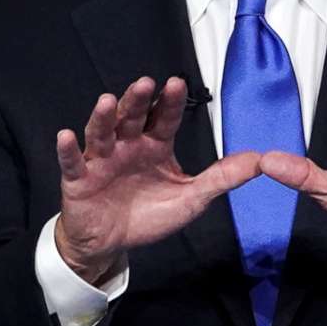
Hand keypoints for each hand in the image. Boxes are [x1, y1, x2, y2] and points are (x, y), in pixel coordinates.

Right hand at [55, 76, 258, 284]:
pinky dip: (67, 150)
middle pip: (132, 117)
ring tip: (107, 101)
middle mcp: (127, 146)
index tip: (176, 84)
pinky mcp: (79, 179)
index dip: (169, 102)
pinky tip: (66, 135)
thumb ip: (222, 178)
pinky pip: (72, 162)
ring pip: (102, 132)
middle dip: (137, 101)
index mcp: (154, 146)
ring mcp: (101, 159)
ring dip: (103, 116)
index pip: (164, 118)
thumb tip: (259, 161)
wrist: (111, 242)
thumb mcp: (191, 199)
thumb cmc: (148, 214)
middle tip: (145, 83)